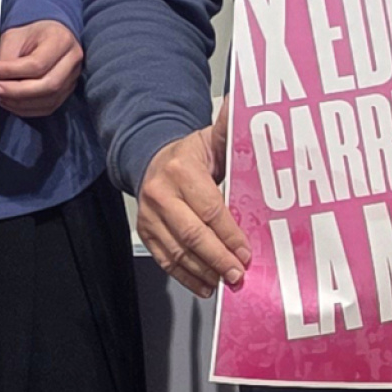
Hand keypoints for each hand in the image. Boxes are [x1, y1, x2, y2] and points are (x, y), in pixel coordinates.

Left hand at [0, 21, 79, 117]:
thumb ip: (5, 57)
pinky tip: (10, 102)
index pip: (36, 63)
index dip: (9, 71)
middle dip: (16, 92)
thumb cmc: (32, 35)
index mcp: (61, 40)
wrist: (51, 37)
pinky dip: (26, 109)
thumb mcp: (15, 36)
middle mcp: (72, 61)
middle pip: (47, 85)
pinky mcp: (67, 92)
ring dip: (20, 102)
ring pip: (48, 100)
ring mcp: (73, 79)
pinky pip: (48, 108)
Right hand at [135, 116, 247, 294]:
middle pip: (192, 234)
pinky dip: (186, 276)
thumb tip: (241, 106)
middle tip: (238, 274)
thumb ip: (229, 129)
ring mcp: (149, 215)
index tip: (246, 252)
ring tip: (225, 283)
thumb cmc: (189, 155)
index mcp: (180, 170)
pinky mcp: (145, 232)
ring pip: (178, 252)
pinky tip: (205, 284)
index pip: (209, 208)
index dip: (229, 234)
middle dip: (218, 258)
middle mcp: (160, 194)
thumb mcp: (211, 138)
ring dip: (204, 272)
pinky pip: (165, 260)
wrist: (152, 159)